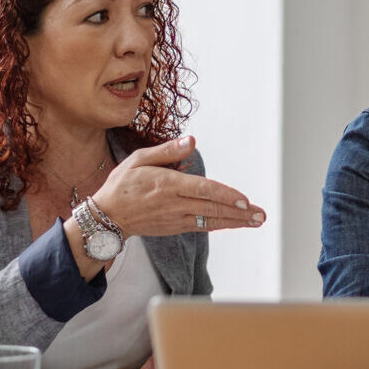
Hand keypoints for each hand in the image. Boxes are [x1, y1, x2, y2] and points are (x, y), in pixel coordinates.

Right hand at [90, 135, 266, 238]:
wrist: (107, 217)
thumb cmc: (122, 184)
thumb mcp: (139, 159)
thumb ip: (167, 151)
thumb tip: (191, 141)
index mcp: (167, 184)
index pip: (203, 190)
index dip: (225, 196)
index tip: (244, 200)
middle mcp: (174, 204)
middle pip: (212, 208)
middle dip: (239, 212)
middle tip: (261, 215)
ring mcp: (175, 218)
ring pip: (211, 220)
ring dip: (235, 221)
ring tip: (256, 221)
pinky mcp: (175, 228)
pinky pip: (202, 226)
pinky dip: (220, 224)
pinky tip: (234, 223)